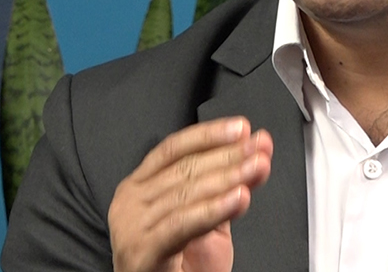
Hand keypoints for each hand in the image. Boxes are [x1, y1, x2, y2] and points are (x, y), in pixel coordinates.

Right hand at [108, 117, 273, 271]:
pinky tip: (238, 199)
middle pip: (183, 169)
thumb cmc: (180, 267)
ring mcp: (131, 226)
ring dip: (228, 178)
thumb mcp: (207, 221)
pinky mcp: (141, 251)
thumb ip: (227, 189)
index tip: (241, 129)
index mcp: (139, 187)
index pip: (174, 149)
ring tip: (256, 169)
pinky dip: (213, 209)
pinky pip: (181, 224)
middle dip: (227, 156)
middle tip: (258, 148)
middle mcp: (130, 202)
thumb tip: (257, 157)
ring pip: (185, 193)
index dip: (209, 136)